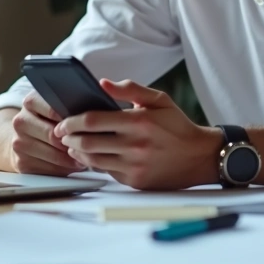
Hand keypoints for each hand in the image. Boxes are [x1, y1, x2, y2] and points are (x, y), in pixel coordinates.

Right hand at [6, 92, 86, 175]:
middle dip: (73, 141)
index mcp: (30, 102)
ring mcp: (18, 143)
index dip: (71, 119)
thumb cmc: (50, 120)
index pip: (52, 109)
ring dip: (71, 158)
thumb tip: (93, 115)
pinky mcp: (21, 163)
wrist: (26, 138)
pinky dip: (64, 169)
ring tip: (85, 156)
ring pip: (52, 154)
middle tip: (90, 145)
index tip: (86, 124)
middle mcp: (21, 121)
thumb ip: (70, 106)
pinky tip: (72, 164)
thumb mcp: (57, 106)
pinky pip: (48, 169)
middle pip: (52, 134)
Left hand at [54, 79, 219, 189]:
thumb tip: (102, 83)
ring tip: (74, 145)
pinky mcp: (135, 181)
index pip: (93, 120)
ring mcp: (134, 165)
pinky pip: (106, 172)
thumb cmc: (177, 126)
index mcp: (138, 121)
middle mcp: (135, 145)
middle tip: (62, 134)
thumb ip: (130, 89)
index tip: (63, 122)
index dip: (71, 121)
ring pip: (93, 160)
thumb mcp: (160, 100)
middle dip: (69, 138)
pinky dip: (96, 164)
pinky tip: (94, 156)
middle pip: (87, 142)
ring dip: (78, 152)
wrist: (200, 157)